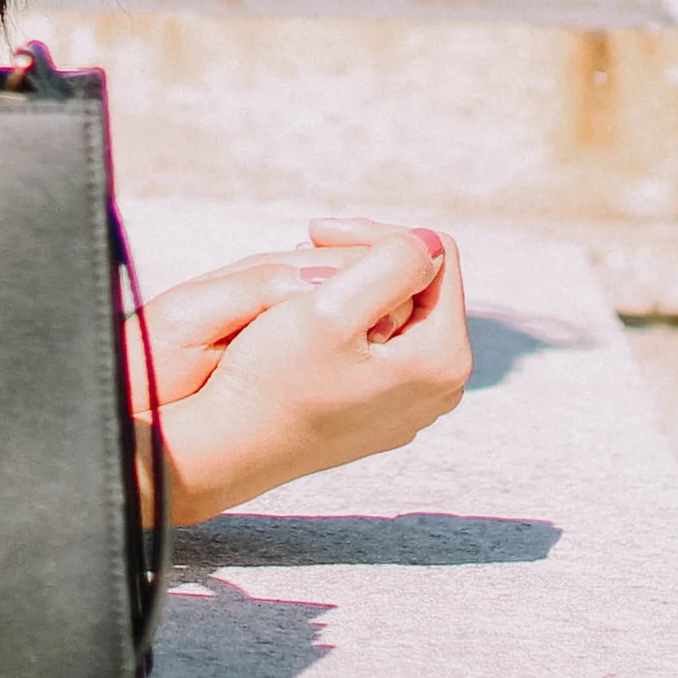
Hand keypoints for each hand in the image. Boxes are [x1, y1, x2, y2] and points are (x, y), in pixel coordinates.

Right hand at [148, 225, 471, 525]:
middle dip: (364, 257)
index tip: (316, 232)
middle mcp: (441, 384)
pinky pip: (382, 344)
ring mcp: (413, 401)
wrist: (235, 447)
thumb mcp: (333, 307)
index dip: (374, 231)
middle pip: (420, 282)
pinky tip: (307, 320)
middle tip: (304, 249)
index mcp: (442, 357)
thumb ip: (393, 263)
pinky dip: (348, 319)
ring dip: (353, 284)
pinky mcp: (383, 409)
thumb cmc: (276, 379)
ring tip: (302, 283)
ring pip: (398, 311)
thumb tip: (429, 242)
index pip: (435, 253)